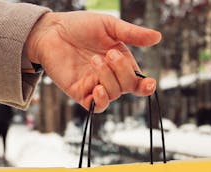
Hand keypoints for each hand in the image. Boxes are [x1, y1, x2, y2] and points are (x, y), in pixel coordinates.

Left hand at [25, 12, 160, 112]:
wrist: (52, 31)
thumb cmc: (80, 26)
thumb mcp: (109, 26)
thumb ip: (132, 34)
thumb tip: (158, 37)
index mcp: (122, 64)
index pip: (138, 82)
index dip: (146, 87)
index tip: (148, 83)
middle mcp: (111, 78)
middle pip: (127, 87)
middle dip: (122, 71)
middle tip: (109, 53)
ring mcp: (96, 86)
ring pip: (113, 94)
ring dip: (107, 78)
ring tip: (94, 60)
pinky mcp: (81, 93)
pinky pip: (97, 106)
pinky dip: (101, 100)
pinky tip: (97, 87)